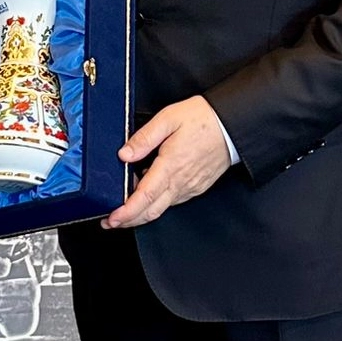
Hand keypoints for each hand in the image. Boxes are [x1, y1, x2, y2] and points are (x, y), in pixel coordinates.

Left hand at [103, 96, 229, 228]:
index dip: (127, 211)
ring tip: (123, 209)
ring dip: (141, 213)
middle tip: (110, 221)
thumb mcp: (168, 118)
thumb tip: (125, 154)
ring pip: (161, 208)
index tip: (113, 218)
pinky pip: (172, 200)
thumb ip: (144, 137)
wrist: (231, 126)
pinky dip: (156, 204)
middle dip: (128, 220)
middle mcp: (181, 181)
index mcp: (171, 165)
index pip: (145, 196)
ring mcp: (189, 187)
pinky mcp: (196, 187)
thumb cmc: (202, 120)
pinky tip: (147, 195)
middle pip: (151, 211)